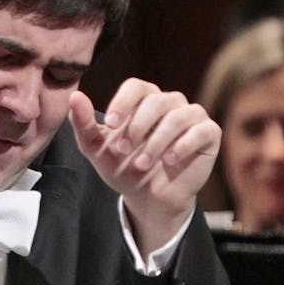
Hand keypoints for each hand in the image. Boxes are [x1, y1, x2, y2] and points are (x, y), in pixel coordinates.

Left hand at [68, 79, 219, 252]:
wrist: (148, 198)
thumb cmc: (124, 168)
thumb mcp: (97, 149)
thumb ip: (84, 123)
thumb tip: (74, 96)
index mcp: (145, 99)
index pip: (136, 86)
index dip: (123, 103)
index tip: (111, 126)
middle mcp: (170, 102)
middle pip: (156, 101)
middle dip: (137, 128)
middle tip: (124, 152)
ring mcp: (192, 116)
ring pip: (177, 117)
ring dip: (156, 143)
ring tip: (142, 164)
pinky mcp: (209, 134)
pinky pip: (201, 131)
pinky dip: (182, 146)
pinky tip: (169, 162)